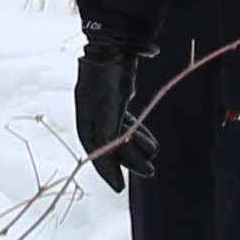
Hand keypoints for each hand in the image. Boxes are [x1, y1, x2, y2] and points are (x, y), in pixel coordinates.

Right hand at [73, 31, 155, 189]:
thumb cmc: (107, 82)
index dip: (109, 172)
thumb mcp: (108, 113)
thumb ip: (109, 138)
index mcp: (85, 122)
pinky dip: (138, 133)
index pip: (97, 153)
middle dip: (130, 160)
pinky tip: (151, 141)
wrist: (113, 50)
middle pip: (111, 146)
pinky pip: (127, 124)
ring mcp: (105, 109)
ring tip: (154, 153)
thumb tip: (110, 160)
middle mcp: (93, 118)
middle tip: (150, 172)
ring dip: (137, 147)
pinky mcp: (117, 101)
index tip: (121, 189)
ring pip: (122, 135)